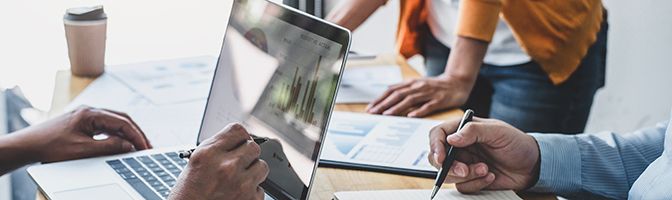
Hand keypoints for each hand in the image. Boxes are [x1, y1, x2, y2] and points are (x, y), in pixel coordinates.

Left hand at [12, 106, 150, 162]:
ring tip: (137, 146)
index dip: (137, 136)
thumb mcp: (83, 150)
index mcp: (91, 113)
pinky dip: (116, 135)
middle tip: (147, 147)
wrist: (27, 145)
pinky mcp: (82, 123)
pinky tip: (120, 143)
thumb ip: (108, 146)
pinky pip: (106, 126)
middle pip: (121, 119)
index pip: (123, 122)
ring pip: (114, 122)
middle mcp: (90, 111)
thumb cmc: (50, 146)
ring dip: (127, 134)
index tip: (145, 148)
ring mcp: (86, 116)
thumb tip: (128, 145)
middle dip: (136, 133)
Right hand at [170, 123, 268, 199]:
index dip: (240, 137)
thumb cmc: (188, 193)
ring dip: (253, 172)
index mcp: (210, 153)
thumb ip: (218, 148)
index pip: (238, 130)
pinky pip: (260, 188)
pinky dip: (251, 191)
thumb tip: (238, 141)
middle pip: (254, 147)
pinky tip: (237, 194)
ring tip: (238, 180)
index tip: (239, 143)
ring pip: (262, 166)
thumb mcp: (195, 162)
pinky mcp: (250, 199)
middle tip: (239, 164)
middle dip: (247, 155)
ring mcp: (241, 184)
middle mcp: (227, 167)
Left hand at [366, 76, 469, 116]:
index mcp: (412, 83)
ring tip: (386, 114)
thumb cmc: (435, 87)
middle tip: (373, 112)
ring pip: (410, 100)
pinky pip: (428, 106)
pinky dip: (419, 111)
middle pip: (398, 94)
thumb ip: (404, 92)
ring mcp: (429, 93)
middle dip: (384, 104)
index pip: (392, 90)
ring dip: (397, 107)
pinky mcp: (440, 100)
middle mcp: (418, 86)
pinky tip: (411, 116)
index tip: (370, 107)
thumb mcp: (418, 86)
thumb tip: (387, 101)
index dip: (380, 98)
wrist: (457, 83)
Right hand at [428, 117, 540, 192]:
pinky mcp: (471, 179)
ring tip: (485, 170)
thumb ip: (473, 131)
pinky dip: (476, 183)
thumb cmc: (517, 143)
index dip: (435, 146)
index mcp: (463, 130)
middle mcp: (460, 147)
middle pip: (437, 158)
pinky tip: (490, 176)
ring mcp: (464, 163)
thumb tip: (450, 139)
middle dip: (449, 167)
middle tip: (464, 170)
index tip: (442, 158)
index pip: (438, 134)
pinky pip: (463, 186)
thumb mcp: (497, 131)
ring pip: (448, 175)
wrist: (532, 165)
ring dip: (467, 176)